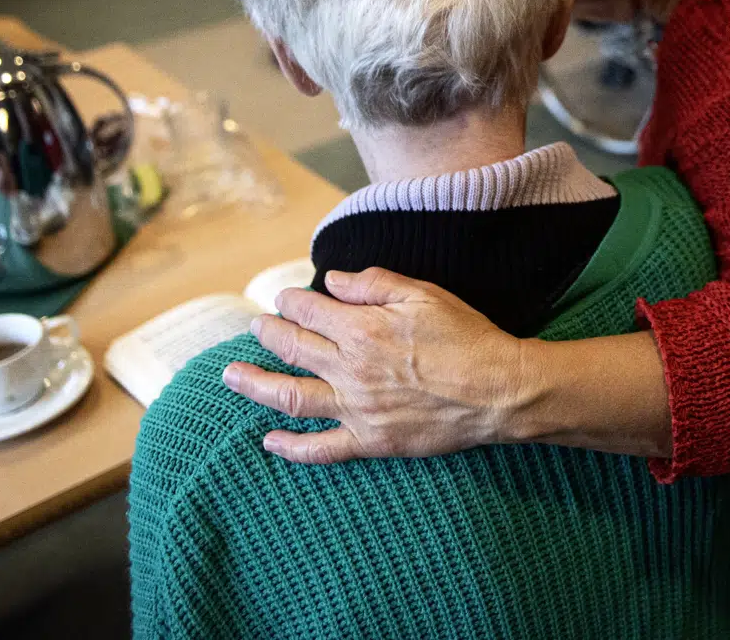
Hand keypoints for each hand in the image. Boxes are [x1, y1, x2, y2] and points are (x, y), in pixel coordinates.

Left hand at [221, 267, 526, 464]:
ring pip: (292, 397)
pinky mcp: (371, 442)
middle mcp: (351, 369)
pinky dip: (292, 447)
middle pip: (293, 349)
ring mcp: (357, 409)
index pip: (310, 311)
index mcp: (362, 329)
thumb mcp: (423, 294)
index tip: (282, 298)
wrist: (498, 391)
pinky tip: (269, 441)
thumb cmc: (466, 338)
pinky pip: (322, 449)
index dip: (291, 301)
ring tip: (230, 377)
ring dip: (256, 386)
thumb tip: (332, 281)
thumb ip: (373, 284)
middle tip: (254, 327)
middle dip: (268, 334)